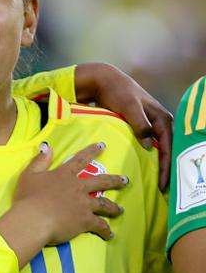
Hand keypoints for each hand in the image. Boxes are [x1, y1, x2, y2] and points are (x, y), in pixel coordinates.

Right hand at [0, 142, 126, 267]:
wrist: (33, 219)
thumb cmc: (27, 198)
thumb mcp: (29, 175)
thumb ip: (40, 161)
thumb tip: (47, 146)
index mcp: (64, 176)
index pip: (80, 160)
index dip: (91, 151)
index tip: (102, 146)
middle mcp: (78, 188)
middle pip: (100, 182)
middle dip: (114, 181)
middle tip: (125, 180)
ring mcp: (84, 204)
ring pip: (104, 204)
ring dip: (114, 207)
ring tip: (120, 210)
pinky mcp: (85, 221)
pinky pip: (100, 226)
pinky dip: (106, 231)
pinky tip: (110, 235)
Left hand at [76, 62, 172, 190]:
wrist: (105, 82)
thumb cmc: (119, 93)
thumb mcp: (129, 107)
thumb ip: (140, 124)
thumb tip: (150, 145)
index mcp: (162, 119)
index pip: (168, 147)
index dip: (166, 166)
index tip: (163, 183)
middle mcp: (160, 123)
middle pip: (167, 150)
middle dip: (166, 169)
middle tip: (163, 190)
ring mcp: (150, 125)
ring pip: (158, 149)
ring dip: (158, 165)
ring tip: (156, 183)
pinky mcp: (140, 128)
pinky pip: (148, 146)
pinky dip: (148, 158)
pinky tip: (143, 169)